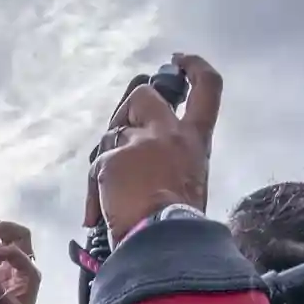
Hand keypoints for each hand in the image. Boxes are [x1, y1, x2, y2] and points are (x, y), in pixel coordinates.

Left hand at [86, 53, 222, 247]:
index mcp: (196, 141)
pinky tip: (96, 213)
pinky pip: (97, 166)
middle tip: (121, 132)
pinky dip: (95, 190)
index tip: (178, 61)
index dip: (194, 67)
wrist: (164, 242)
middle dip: (128, 109)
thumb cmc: (179, 223)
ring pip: (113, 133)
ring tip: (111, 196)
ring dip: (108, 162)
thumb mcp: (190, 181)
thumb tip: (143, 161)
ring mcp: (141, 143)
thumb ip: (172, 158)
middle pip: (144, 96)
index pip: (208, 87)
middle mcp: (172, 133)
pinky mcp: (114, 158)